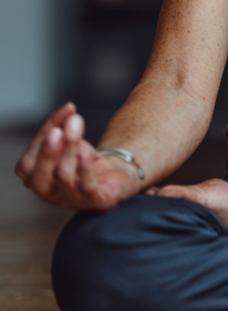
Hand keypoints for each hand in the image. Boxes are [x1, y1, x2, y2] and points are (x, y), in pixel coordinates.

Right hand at [14, 102, 139, 210]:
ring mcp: (69, 199)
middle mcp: (47, 192)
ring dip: (70, 149)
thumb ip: (64, 126)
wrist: (115, 176)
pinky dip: (85, 166)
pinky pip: (86, 185)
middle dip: (47, 151)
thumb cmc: (85, 160)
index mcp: (34, 178)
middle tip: (58, 130)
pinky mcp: (93, 201)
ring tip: (77, 127)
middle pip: (39, 175)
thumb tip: (68, 109)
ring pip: (64, 176)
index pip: (29, 159)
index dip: (43, 133)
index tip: (66, 110)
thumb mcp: (70, 141)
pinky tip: (86, 150)